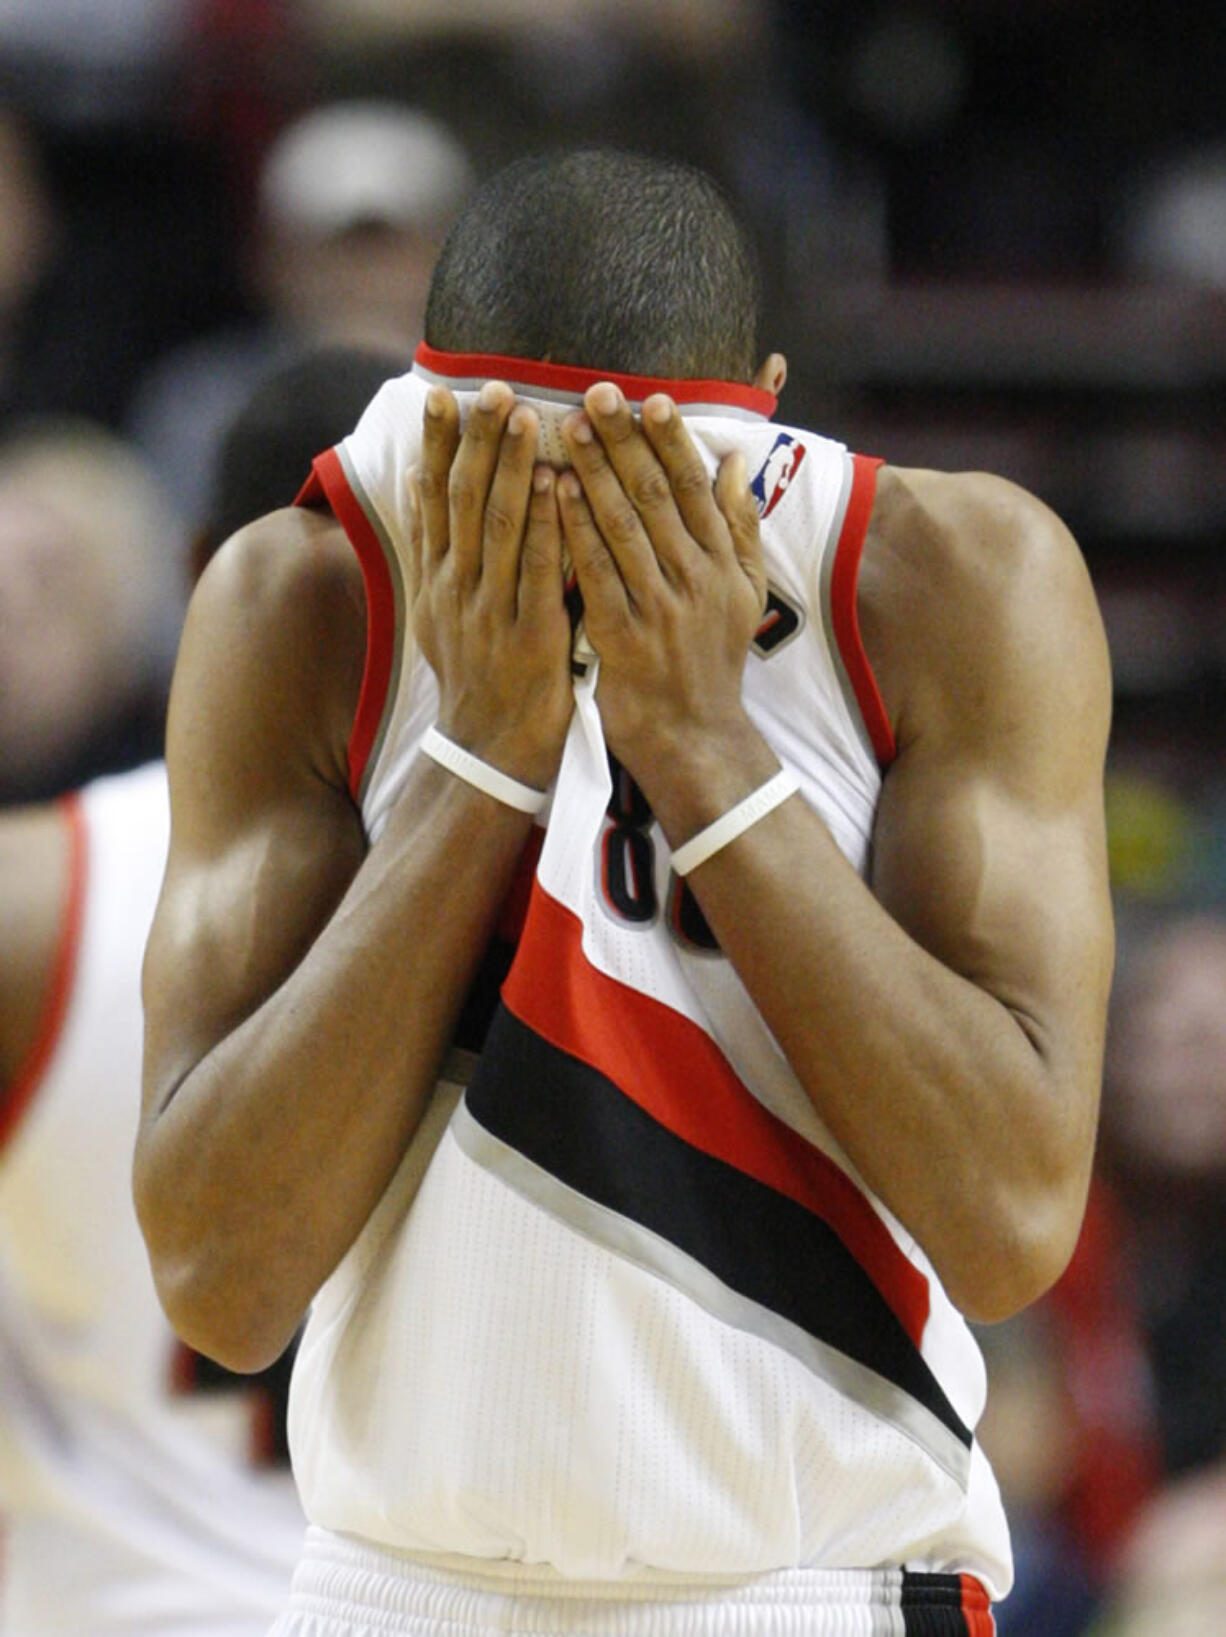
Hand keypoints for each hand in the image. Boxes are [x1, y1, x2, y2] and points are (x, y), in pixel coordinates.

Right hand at [410, 382, 573, 788]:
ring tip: (525, 414)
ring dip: (510, 466)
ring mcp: (490, 611)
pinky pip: (536, 569)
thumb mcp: (440, 616)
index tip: (442, 395)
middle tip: (491, 386)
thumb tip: (415, 486)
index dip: (436, 446)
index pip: (432, 499)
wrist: (489, 751)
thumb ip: (435, 552)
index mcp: (437, 581)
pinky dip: (543, 523)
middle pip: (461, 500)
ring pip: (496, 525)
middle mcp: (456, 588)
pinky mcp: (528, 634)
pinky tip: (554, 483)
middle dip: (475, 439)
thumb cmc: (477, 679)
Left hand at [558, 383, 765, 794]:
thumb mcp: (743, 593)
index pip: (696, 486)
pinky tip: (552, 492)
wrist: (693, 735)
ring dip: (593, 471)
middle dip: (624, 440)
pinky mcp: (621, 633)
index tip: (648, 398)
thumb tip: (735, 461)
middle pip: (656, 495)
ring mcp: (658, 606)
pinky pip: (593, 569)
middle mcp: (695, 578)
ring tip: (566, 427)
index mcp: (722, 563)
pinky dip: (573, 527)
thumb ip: (740, 527)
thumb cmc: (711, 660)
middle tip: (595, 393)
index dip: (671, 439)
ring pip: (622, 525)